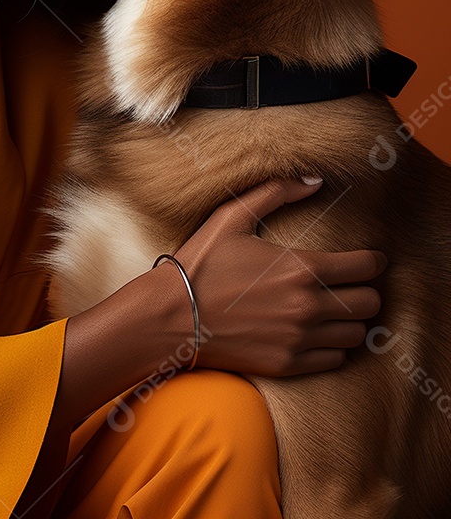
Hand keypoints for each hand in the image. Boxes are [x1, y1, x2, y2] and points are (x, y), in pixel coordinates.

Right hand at [172, 177, 385, 375]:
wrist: (171, 316)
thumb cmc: (201, 263)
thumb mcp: (232, 216)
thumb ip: (276, 192)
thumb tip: (314, 180)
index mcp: (301, 268)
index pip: (366, 267)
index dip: (373, 260)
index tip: (369, 259)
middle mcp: (308, 306)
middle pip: (370, 304)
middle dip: (365, 289)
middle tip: (350, 283)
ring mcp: (300, 339)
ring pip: (357, 334)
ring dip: (351, 319)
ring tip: (335, 308)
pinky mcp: (289, 364)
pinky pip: (335, 359)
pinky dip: (333, 346)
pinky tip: (316, 331)